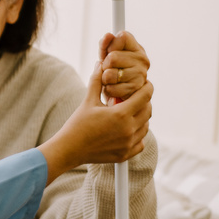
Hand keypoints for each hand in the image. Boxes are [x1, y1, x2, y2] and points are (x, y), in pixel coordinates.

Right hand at [38, 63, 152, 183]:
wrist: (69, 149)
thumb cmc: (77, 124)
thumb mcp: (88, 101)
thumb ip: (97, 81)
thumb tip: (100, 63)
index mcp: (121, 114)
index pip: (145, 96)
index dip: (147, 87)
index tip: (145, 83)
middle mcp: (128, 130)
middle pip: (148, 111)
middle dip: (144, 101)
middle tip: (136, 97)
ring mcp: (127, 144)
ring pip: (146, 126)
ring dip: (141, 118)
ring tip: (130, 112)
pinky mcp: (125, 154)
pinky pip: (140, 143)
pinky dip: (137, 135)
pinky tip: (127, 129)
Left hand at [97, 31, 148, 103]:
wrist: (120, 95)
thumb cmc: (113, 71)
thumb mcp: (106, 55)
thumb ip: (105, 44)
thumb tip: (108, 35)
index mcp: (137, 48)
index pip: (122, 37)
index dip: (111, 45)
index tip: (109, 52)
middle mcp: (143, 60)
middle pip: (112, 57)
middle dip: (105, 65)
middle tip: (109, 69)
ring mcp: (141, 75)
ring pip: (109, 74)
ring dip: (105, 79)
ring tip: (111, 80)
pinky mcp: (135, 90)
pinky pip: (111, 88)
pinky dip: (108, 90)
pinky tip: (114, 88)